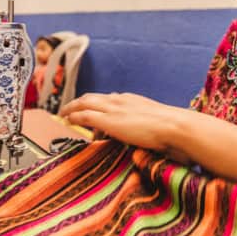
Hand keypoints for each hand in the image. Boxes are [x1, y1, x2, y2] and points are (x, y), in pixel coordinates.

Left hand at [60, 93, 191, 163]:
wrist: (173, 125)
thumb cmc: (172, 129)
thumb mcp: (158, 123)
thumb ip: (149, 126)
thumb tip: (153, 138)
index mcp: (132, 100)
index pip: (110, 98)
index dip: (98, 103)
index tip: (92, 107)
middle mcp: (120, 100)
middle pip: (93, 97)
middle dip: (80, 101)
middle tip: (70, 108)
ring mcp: (113, 109)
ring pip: (85, 102)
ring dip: (72, 106)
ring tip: (63, 113)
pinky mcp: (108, 120)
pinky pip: (84, 115)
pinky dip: (74, 115)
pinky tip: (67, 120)